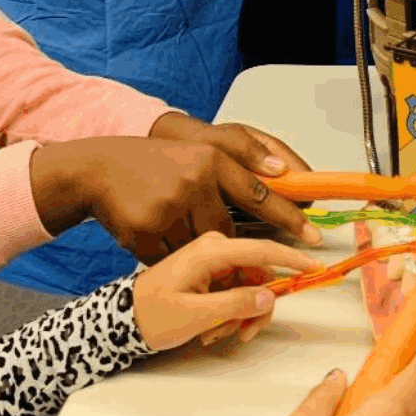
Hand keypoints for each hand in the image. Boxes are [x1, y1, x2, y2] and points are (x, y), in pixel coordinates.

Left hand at [132, 231, 320, 351]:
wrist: (123, 319)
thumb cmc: (152, 314)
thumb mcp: (195, 314)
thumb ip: (235, 303)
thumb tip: (270, 295)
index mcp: (211, 250)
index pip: (262, 250)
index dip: (292, 259)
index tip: (316, 267)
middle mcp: (217, 248)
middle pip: (260, 275)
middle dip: (255, 307)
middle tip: (243, 333)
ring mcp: (215, 259)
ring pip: (251, 286)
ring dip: (241, 314)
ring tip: (216, 334)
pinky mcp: (213, 271)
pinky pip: (238, 290)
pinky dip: (232, 312)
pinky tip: (212, 327)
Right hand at [148, 111, 316, 340]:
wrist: (101, 170)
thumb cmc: (157, 163)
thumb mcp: (202, 153)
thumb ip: (244, 159)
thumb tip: (284, 171)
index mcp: (211, 162)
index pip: (259, 195)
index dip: (288, 218)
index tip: (314, 238)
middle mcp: (192, 182)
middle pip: (228, 234)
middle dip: (229, 254)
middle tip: (220, 261)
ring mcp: (166, 208)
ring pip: (198, 252)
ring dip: (196, 261)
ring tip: (180, 248)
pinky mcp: (142, 231)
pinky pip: (169, 261)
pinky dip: (169, 262)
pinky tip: (159, 247)